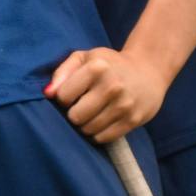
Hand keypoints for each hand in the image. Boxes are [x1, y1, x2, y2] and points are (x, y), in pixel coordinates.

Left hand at [47, 47, 170, 143]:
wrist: (148, 71)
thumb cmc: (109, 64)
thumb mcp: (84, 58)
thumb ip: (62, 72)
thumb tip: (47, 94)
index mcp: (97, 67)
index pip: (63, 96)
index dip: (63, 98)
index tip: (71, 94)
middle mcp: (112, 86)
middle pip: (75, 117)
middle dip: (73, 114)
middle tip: (81, 106)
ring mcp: (124, 105)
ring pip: (89, 129)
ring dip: (85, 125)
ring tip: (92, 113)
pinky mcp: (133, 120)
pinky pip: (104, 138)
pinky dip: (98, 134)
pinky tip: (101, 121)